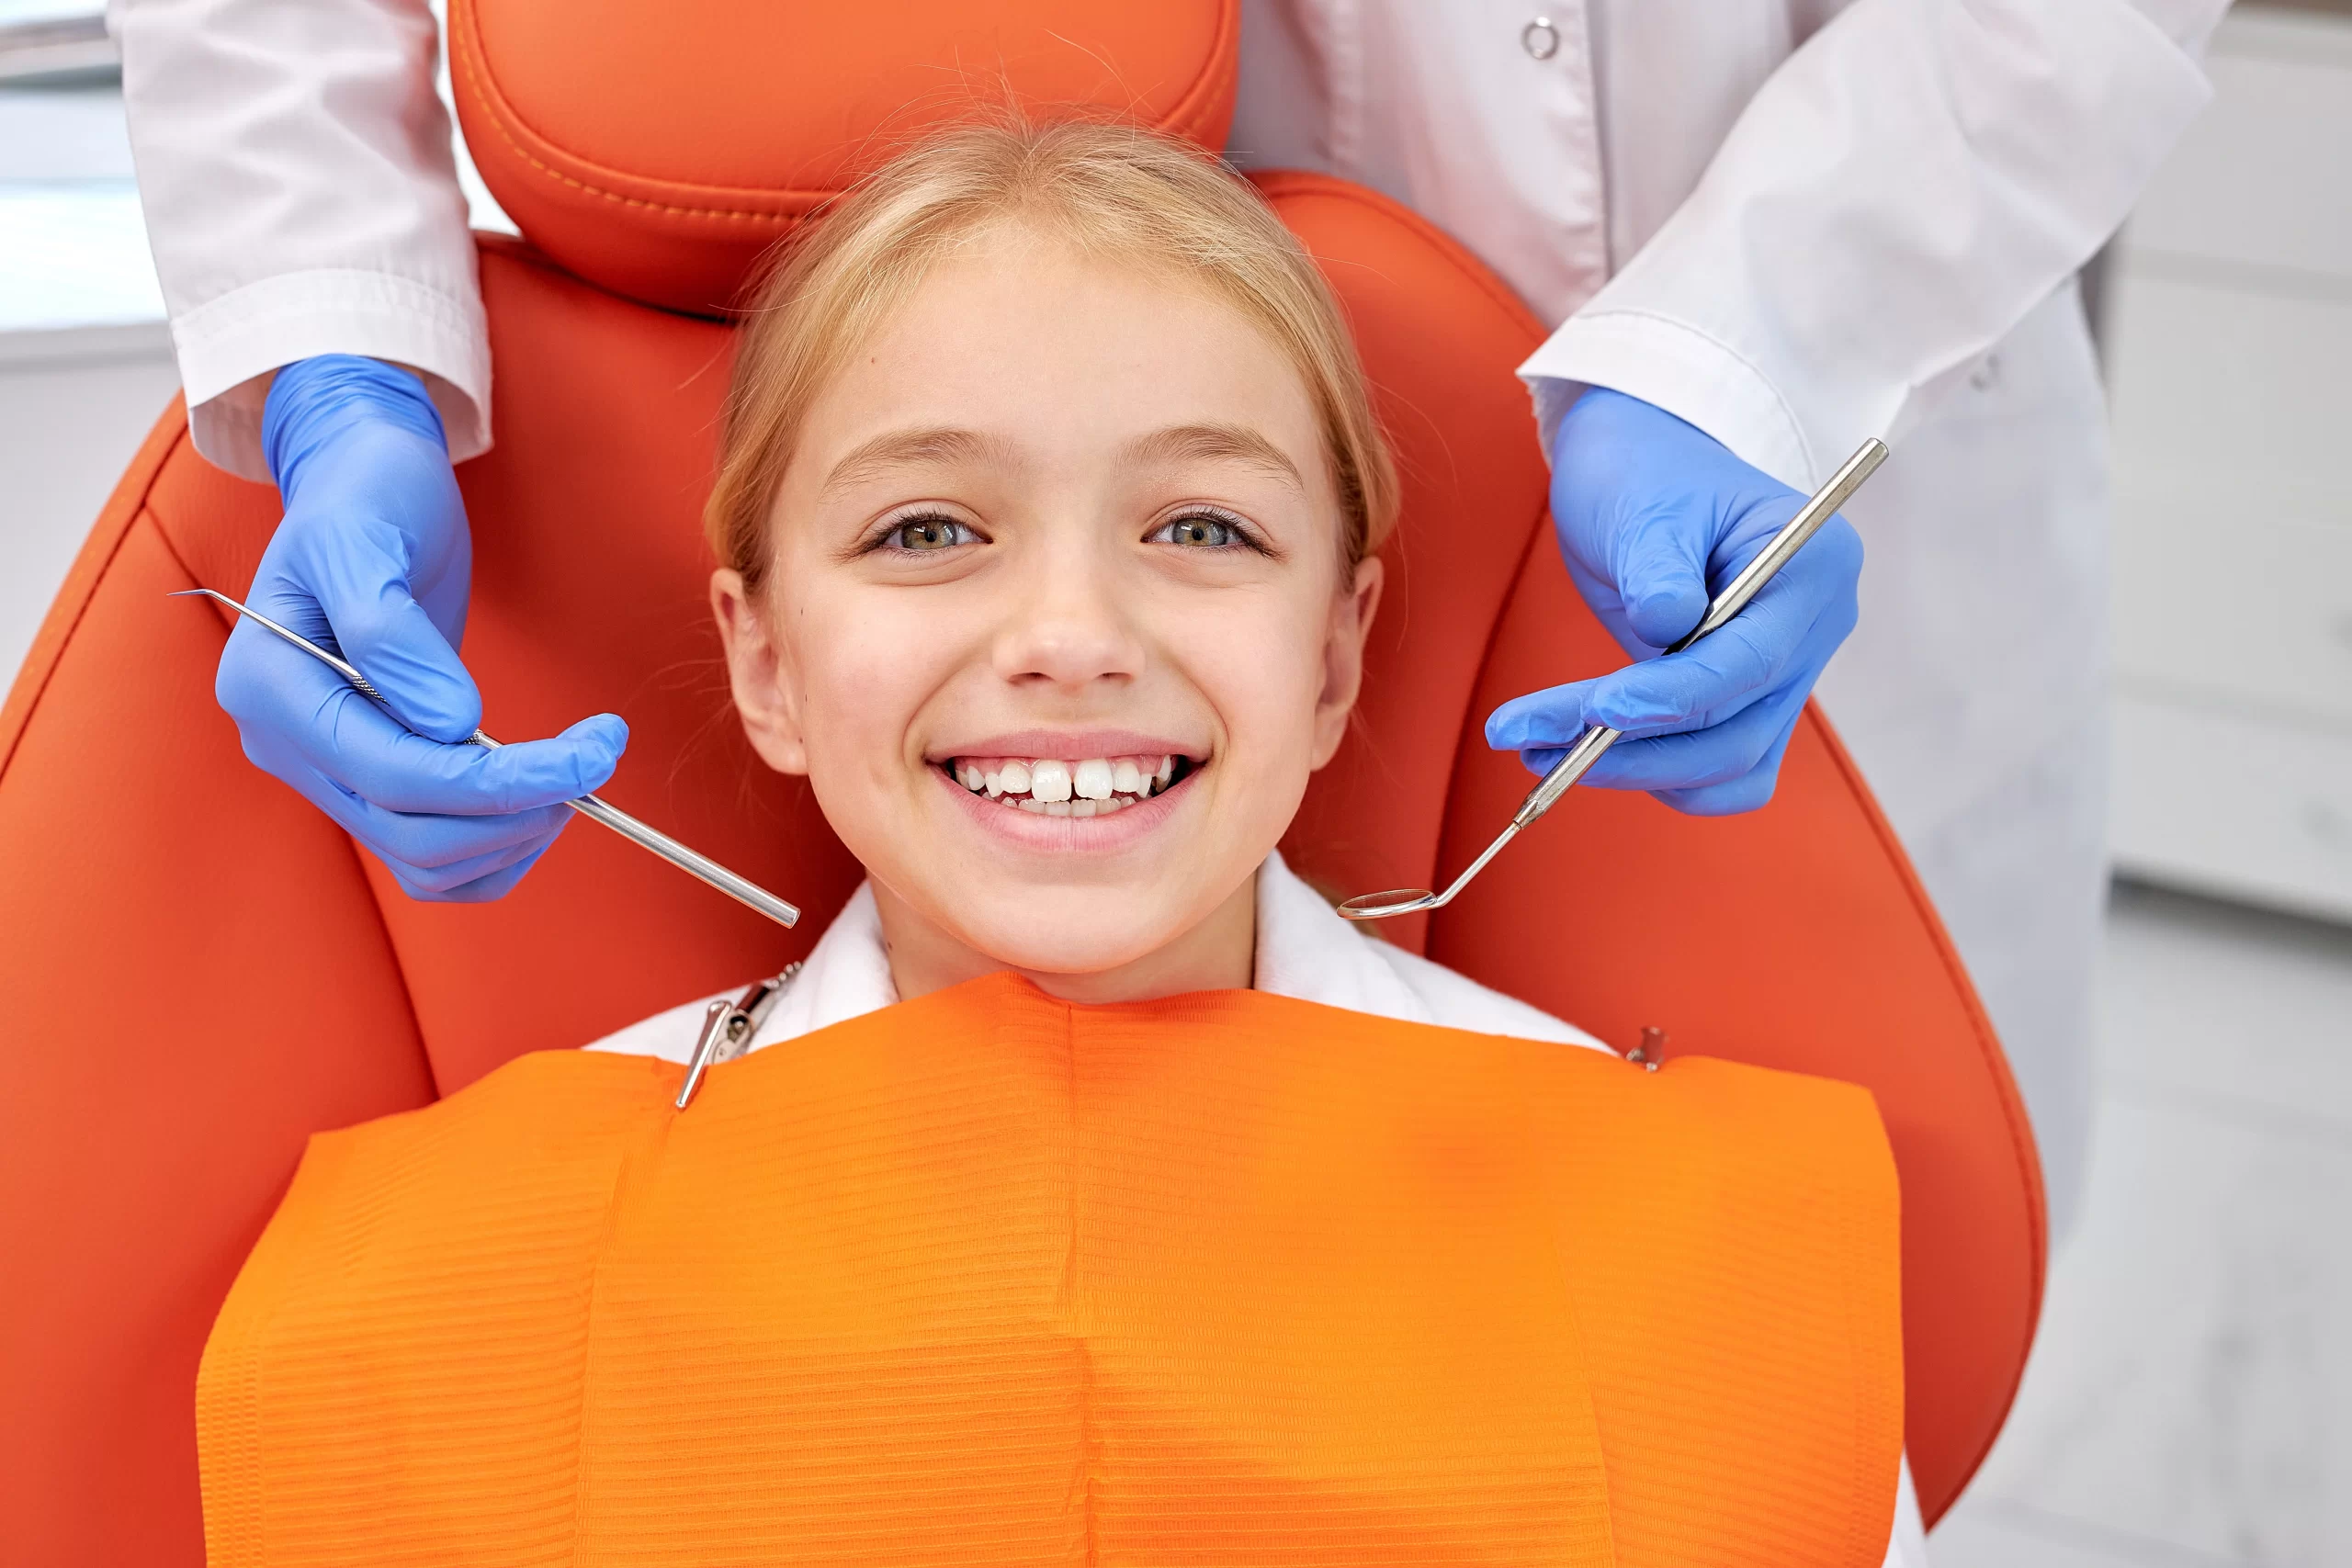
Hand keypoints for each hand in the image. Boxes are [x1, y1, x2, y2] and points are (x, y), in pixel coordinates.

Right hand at [214, 355, 625, 899]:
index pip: (390, 775)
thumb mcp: (366, 538)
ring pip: (424, 862)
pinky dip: (496, 846)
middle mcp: (286, 745)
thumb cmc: (365, 497)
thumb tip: (450, 725)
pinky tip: (543, 796)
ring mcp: (326, 770)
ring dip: (513, 834)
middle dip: (517, 809)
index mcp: (269, 689)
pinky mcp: (372, 779)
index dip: (497, 781)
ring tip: (574, 771)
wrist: (365, 489)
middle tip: (595, 757)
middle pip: (410, 832)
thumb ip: (391, 633)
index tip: (589, 754)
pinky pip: (433, 857)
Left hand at [1484, 388, 1861, 814]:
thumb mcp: (1645, 504)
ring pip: (1729, 765)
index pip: (1750, 660)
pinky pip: (1717, 770)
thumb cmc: (1646, 474)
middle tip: (1533, 741)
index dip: (1674, 696)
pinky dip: (1655, 773)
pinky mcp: (1746, 703)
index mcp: (1814, 567)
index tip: (1597, 710)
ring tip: (1538, 749)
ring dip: (1635, 771)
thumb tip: (1666, 629)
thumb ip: (1658, 570)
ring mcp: (1785, 672)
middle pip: (1739, 728)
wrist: (1641, 471)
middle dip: (1635, 746)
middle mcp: (1814, 629)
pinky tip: (1583, 753)